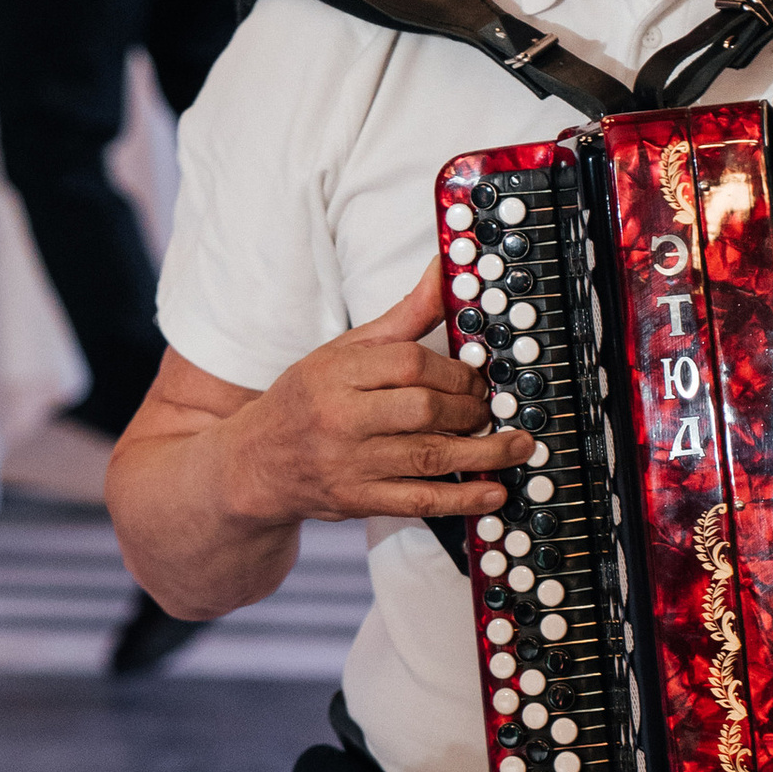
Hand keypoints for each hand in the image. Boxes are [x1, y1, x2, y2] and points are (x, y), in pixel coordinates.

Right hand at [222, 258, 530, 529]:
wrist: (255, 463)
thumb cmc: (306, 400)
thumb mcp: (343, 351)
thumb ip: (401, 317)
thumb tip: (443, 271)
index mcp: (337, 374)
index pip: (408, 364)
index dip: (454, 370)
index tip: (476, 375)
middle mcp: (341, 419)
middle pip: (423, 410)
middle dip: (470, 409)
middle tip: (491, 409)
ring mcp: (350, 464)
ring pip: (428, 457)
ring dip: (483, 453)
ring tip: (517, 445)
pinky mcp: (358, 500)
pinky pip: (418, 500)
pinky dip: (462, 498)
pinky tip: (492, 491)